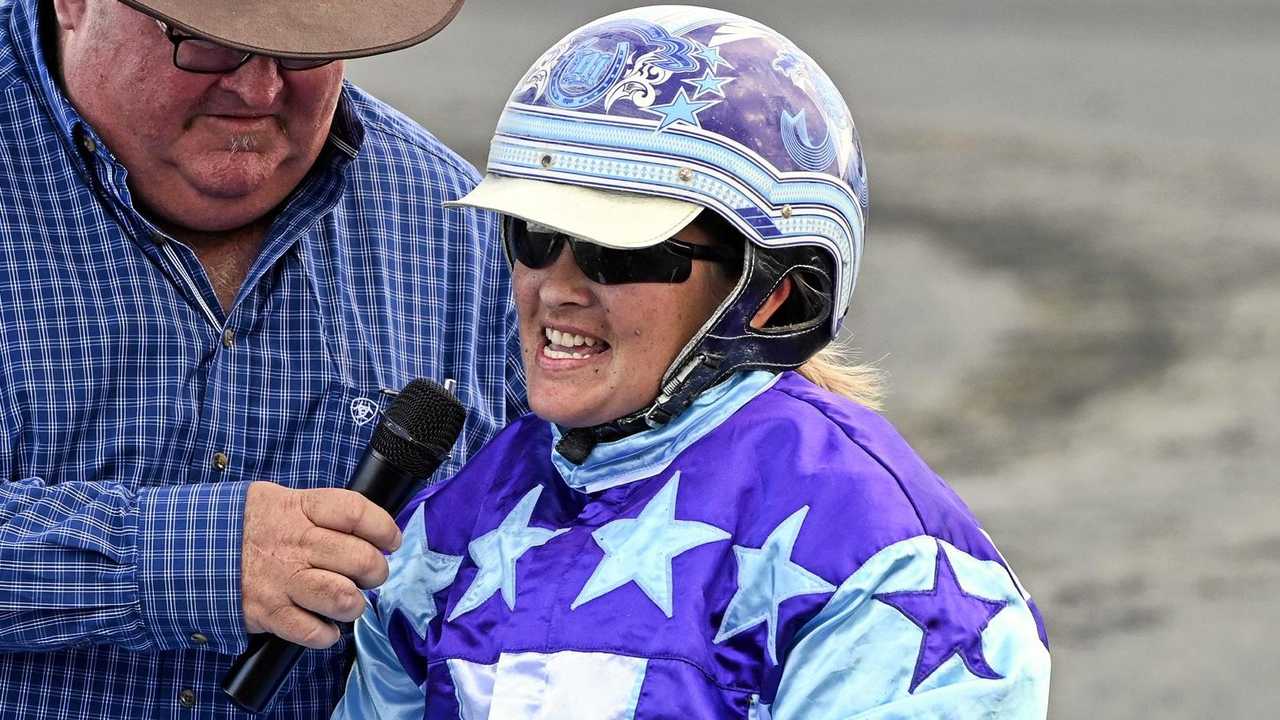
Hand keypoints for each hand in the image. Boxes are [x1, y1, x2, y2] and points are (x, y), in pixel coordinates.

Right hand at [240, 482, 401, 648]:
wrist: (187, 550)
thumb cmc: (246, 526)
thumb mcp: (279, 499)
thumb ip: (319, 510)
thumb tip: (365, 526)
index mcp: (300, 508)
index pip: (356, 512)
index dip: (383, 527)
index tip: (390, 540)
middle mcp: (295, 544)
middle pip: (360, 559)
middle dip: (375, 571)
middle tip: (369, 574)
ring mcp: (282, 580)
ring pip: (343, 598)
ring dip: (354, 604)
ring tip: (347, 599)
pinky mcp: (269, 613)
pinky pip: (314, 632)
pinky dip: (326, 634)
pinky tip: (324, 625)